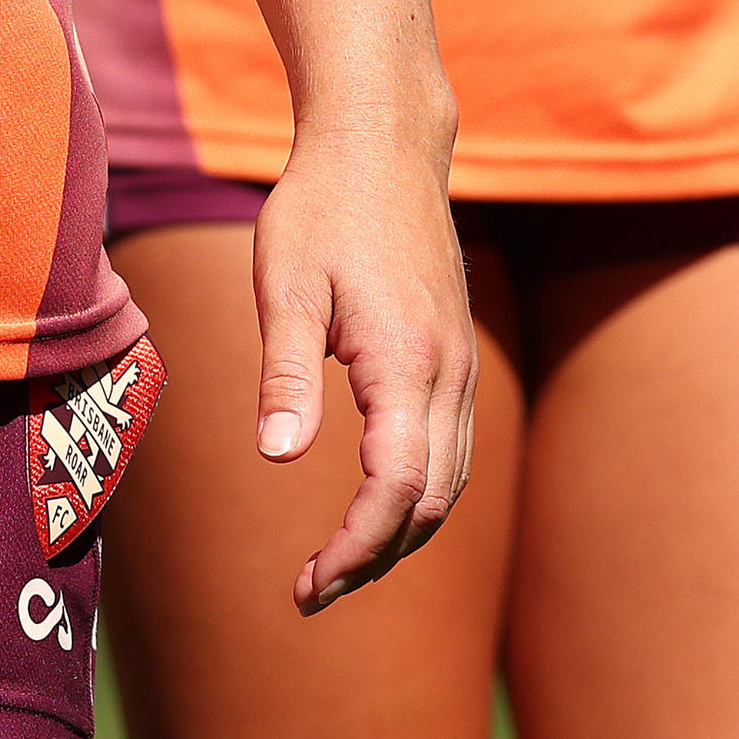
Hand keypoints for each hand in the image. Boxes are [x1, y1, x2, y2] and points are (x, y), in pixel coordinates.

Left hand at [254, 106, 474, 613]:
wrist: (382, 146)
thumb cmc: (320, 208)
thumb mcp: (285, 283)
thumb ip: (284, 374)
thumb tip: (278, 458)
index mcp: (406, 362)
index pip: (395, 488)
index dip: (356, 546)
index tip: (308, 584)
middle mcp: (449, 375)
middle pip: (430, 502)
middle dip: (376, 557)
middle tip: (311, 591)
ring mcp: (461, 369)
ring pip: (449, 483)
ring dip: (400, 534)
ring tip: (337, 564)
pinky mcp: (456, 359)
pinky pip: (450, 451)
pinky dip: (417, 495)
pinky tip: (374, 506)